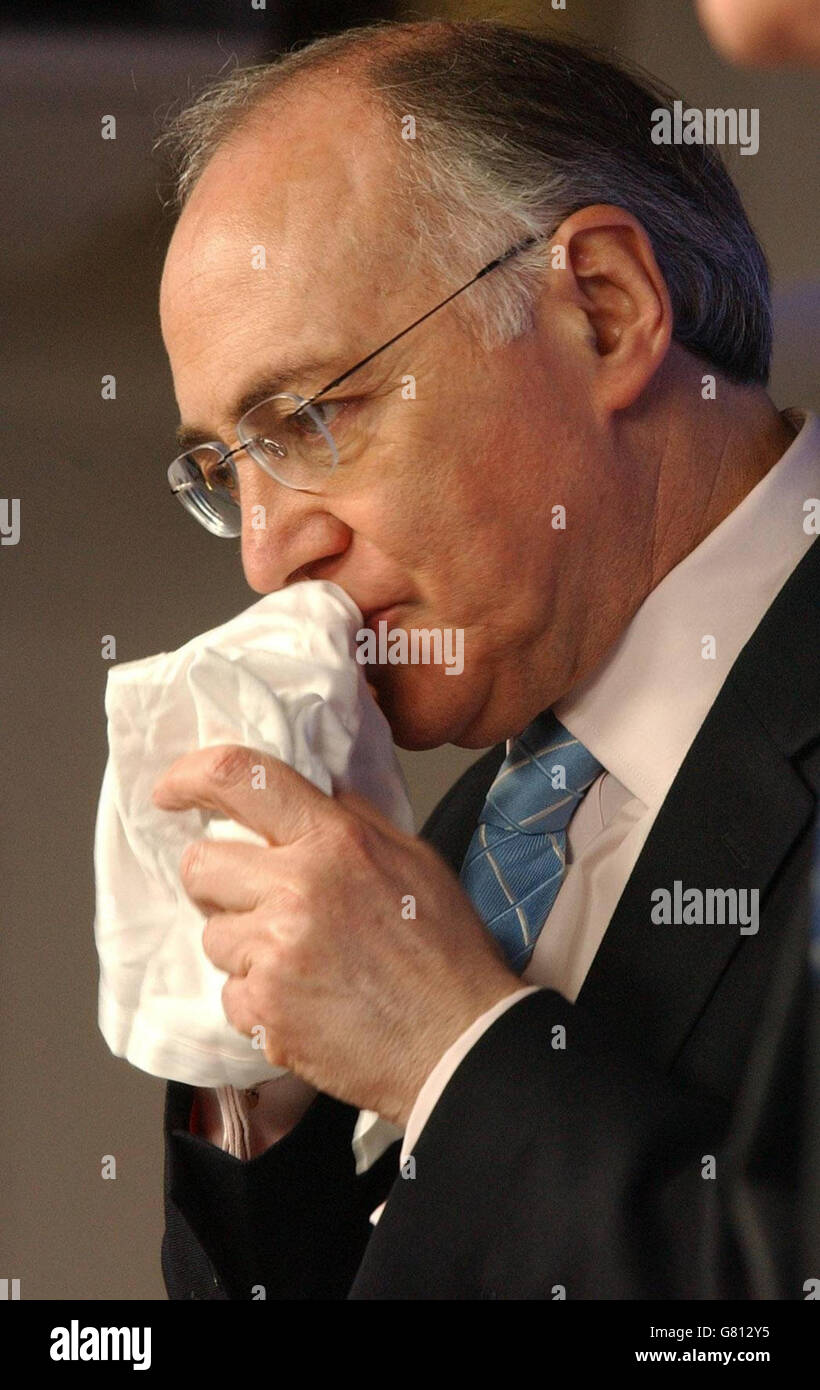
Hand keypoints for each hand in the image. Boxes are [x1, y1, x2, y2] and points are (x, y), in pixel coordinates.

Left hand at [152, 745, 521, 1126]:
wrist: (458, 1043)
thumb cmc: (445, 955)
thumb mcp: (415, 860)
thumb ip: (355, 819)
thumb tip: (314, 792)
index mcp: (336, 841)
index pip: (239, 778)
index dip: (191, 775)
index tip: (172, 790)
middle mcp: (298, 888)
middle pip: (201, 864)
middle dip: (220, 882)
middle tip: (259, 902)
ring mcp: (275, 952)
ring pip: (212, 935)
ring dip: (245, 948)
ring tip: (302, 962)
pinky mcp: (264, 1009)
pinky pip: (229, 993)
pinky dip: (259, 1000)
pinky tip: (306, 1001)